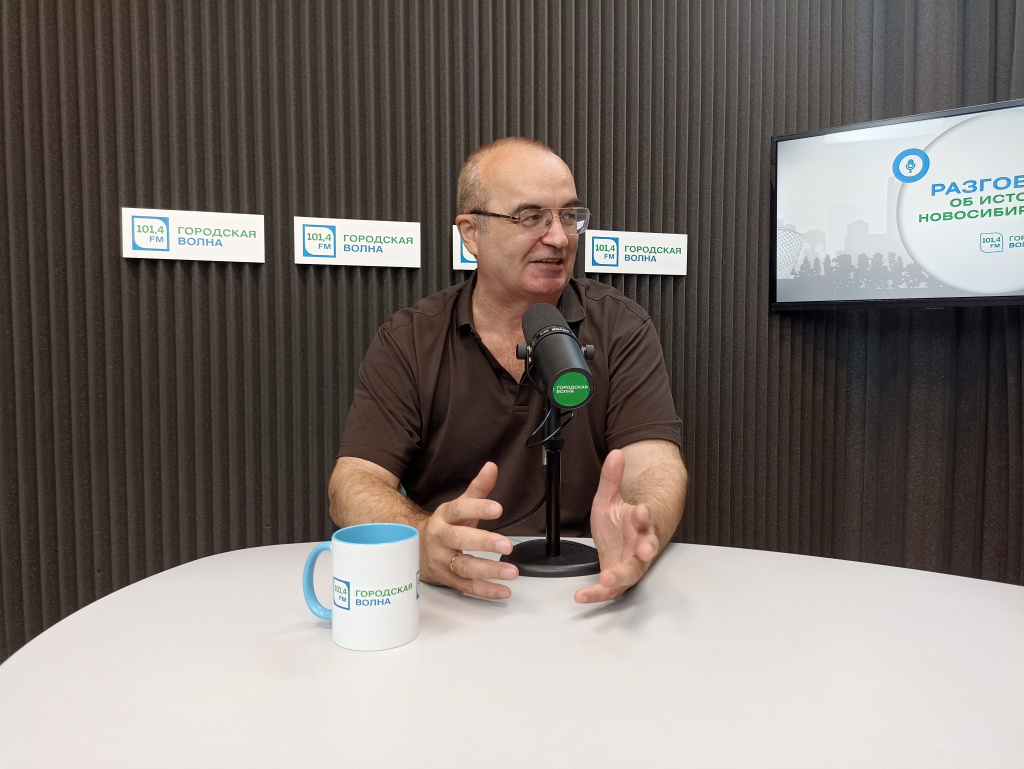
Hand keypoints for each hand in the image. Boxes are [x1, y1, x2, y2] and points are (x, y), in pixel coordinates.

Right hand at [421, 462, 518, 598]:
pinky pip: (466, 586)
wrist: (415, 549)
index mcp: (444, 518)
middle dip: (484, 543)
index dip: (477, 508)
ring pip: (463, 567)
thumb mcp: (458, 507)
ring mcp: (442, 561)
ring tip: (511, 572)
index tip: (497, 508)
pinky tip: (503, 590)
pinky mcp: (446, 579)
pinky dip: (485, 590)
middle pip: (460, 540)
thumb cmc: (444, 527)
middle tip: (507, 545)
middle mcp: (440, 539)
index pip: (459, 510)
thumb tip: (492, 468)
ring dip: (488, 570)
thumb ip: (478, 489)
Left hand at [574, 449, 659, 603]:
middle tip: (645, 549)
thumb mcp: (609, 498)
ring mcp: (632, 564)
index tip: (641, 511)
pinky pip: (609, 590)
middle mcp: (640, 546)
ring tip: (608, 577)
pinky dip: (596, 594)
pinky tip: (580, 595)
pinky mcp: (619, 578)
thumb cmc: (621, 521)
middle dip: (647, 549)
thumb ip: (611, 478)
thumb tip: (616, 453)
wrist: (625, 540)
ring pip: (632, 572)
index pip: (645, 518)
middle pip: (647, 549)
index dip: (644, 515)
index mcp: (639, 524)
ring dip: (622, 575)